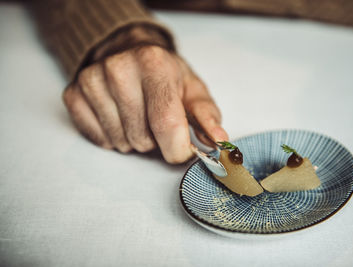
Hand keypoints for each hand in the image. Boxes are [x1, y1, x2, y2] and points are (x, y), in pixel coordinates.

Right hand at [63, 44, 227, 162]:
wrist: (129, 52)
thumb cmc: (165, 75)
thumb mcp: (192, 90)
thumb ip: (207, 117)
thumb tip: (219, 142)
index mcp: (155, 64)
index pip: (167, 124)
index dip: (177, 148)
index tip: (181, 149)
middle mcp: (119, 68)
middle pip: (142, 138)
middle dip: (154, 141)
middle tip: (155, 121)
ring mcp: (93, 79)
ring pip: (119, 142)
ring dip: (133, 140)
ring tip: (137, 117)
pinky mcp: (74, 93)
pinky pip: (97, 139)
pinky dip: (112, 138)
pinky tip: (118, 118)